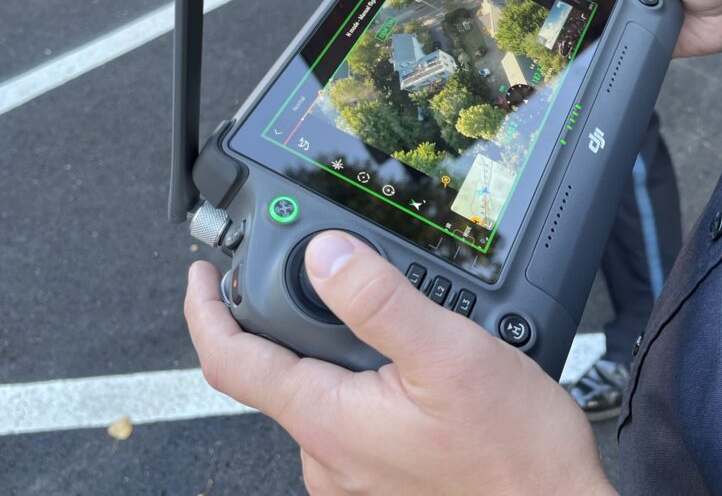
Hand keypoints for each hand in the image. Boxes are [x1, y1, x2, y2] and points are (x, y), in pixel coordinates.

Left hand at [184, 231, 614, 495]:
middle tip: (335, 277)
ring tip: (397, 323)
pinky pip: (354, 418)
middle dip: (297, 319)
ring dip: (341, 350)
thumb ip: (380, 301)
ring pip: (322, 394)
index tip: (201, 276)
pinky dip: (367, 381)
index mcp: (330, 420)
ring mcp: (355, 474)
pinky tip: (415, 371)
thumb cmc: (512, 453)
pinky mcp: (382, 480)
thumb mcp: (449, 353)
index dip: (206, 311)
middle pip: (279, 372)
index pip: (233, 361)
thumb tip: (326, 255)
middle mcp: (330, 455)